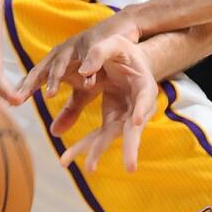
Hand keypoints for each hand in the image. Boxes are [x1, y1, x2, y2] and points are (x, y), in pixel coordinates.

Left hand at [14, 8, 141, 102]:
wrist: (119, 36)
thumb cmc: (96, 65)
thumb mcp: (84, 90)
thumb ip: (70, 110)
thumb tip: (53, 133)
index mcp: (55, 64)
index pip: (35, 78)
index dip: (23, 90)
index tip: (9, 104)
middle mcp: (61, 54)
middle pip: (42, 69)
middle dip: (30, 84)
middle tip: (19, 99)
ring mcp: (76, 46)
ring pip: (61, 61)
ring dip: (56, 77)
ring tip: (49, 95)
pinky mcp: (94, 42)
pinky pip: (89, 56)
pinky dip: (87, 68)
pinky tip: (86, 80)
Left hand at [54, 35, 157, 173]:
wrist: (126, 64)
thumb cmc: (123, 52)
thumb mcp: (113, 45)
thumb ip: (99, 53)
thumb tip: (84, 71)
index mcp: (144, 86)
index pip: (145, 99)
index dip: (142, 110)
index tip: (137, 122)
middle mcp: (137, 107)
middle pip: (133, 128)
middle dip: (130, 147)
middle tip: (130, 167)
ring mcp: (124, 117)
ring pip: (110, 137)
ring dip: (98, 152)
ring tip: (88, 167)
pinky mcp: (111, 121)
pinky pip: (96, 137)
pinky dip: (82, 148)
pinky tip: (65, 159)